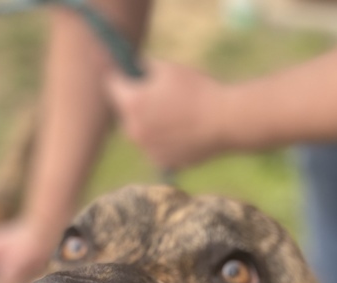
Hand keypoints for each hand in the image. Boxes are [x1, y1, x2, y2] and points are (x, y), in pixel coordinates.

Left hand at [106, 60, 231, 171]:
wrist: (225, 121)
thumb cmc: (197, 90)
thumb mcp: (168, 68)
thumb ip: (143, 66)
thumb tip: (134, 68)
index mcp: (131, 103)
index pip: (112, 84)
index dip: (121, 75)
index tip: (131, 73)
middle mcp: (133, 130)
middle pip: (125, 111)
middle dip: (135, 102)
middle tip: (158, 95)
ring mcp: (147, 150)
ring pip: (140, 132)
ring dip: (148, 123)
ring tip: (174, 115)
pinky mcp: (162, 162)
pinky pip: (154, 148)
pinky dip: (162, 140)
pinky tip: (181, 131)